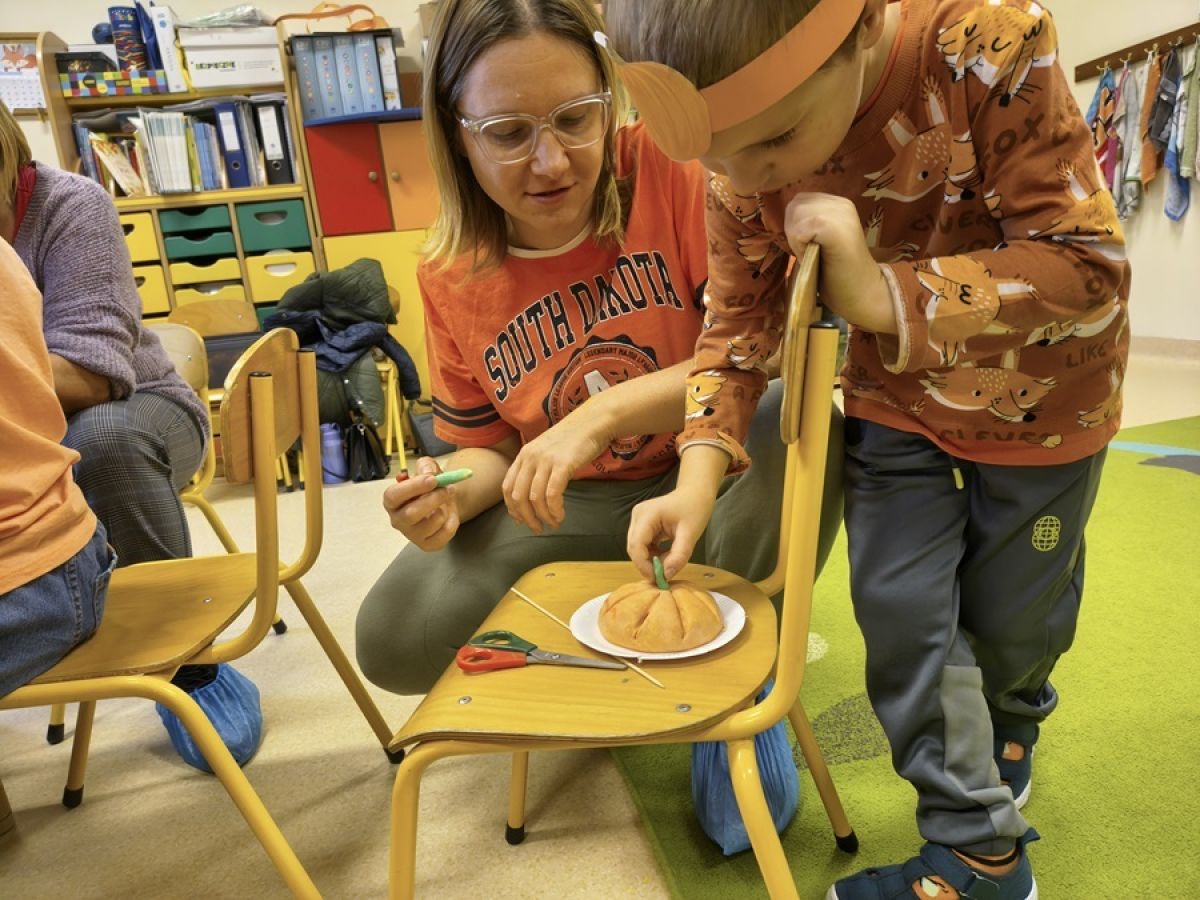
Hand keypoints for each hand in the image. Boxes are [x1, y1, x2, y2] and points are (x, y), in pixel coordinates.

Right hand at [381, 456, 460, 550]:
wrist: (444, 502)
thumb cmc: (430, 486)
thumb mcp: (427, 469)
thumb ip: (426, 467)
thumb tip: (428, 474)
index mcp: (392, 501)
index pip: (393, 496)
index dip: (413, 487)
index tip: (432, 479)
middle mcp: (398, 520)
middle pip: (410, 514)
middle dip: (432, 499)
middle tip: (447, 489)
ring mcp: (412, 535)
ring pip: (430, 524)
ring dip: (444, 509)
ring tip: (445, 502)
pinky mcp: (427, 545)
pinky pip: (444, 534)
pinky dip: (452, 521)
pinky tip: (448, 515)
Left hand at [501, 414, 607, 533]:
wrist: (592, 422)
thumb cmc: (572, 440)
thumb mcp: (546, 451)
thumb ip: (536, 469)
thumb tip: (531, 496)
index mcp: (524, 455)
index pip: (507, 487)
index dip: (512, 508)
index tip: (521, 521)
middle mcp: (530, 457)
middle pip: (518, 496)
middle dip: (527, 517)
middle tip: (537, 529)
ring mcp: (546, 460)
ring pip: (535, 498)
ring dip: (543, 516)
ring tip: (554, 523)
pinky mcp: (562, 464)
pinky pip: (553, 494)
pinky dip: (555, 509)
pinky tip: (561, 515)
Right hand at [626, 487, 717, 582]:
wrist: (696, 493)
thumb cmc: (695, 508)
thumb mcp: (691, 534)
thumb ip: (679, 555)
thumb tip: (666, 575)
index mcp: (647, 515)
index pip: (636, 545)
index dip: (643, 565)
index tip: (658, 579)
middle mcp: (638, 516)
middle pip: (634, 548)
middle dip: (647, 564)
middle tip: (664, 575)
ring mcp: (638, 520)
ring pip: (637, 549)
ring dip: (651, 560)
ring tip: (670, 561)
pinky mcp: (642, 525)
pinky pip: (643, 545)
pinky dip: (653, 554)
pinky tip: (667, 555)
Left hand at [784, 193, 897, 334]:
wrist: (862, 292)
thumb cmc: (839, 273)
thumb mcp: (821, 240)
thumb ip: (808, 223)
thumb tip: (782, 218)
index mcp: (838, 204)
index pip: (800, 200)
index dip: (796, 223)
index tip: (810, 245)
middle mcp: (841, 203)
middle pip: (795, 205)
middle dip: (793, 230)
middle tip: (809, 252)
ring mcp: (839, 213)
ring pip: (795, 214)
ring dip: (796, 239)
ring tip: (812, 255)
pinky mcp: (832, 227)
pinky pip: (799, 230)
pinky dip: (799, 247)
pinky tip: (813, 258)